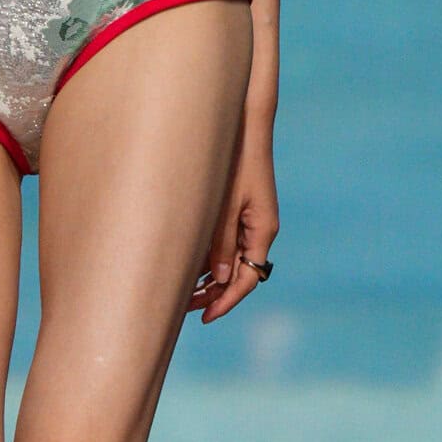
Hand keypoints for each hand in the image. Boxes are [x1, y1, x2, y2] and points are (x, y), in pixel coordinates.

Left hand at [191, 125, 278, 323]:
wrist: (245, 125)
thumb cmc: (235, 159)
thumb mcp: (225, 204)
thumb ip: (221, 242)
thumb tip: (218, 279)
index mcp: (262, 231)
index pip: (247, 280)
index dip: (225, 301)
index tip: (204, 317)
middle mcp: (258, 231)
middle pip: (238, 275)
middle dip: (213, 295)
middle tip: (182, 309)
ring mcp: (249, 221)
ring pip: (230, 261)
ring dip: (208, 279)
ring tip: (179, 293)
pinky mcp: (239, 211)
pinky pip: (226, 244)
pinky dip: (208, 258)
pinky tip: (185, 265)